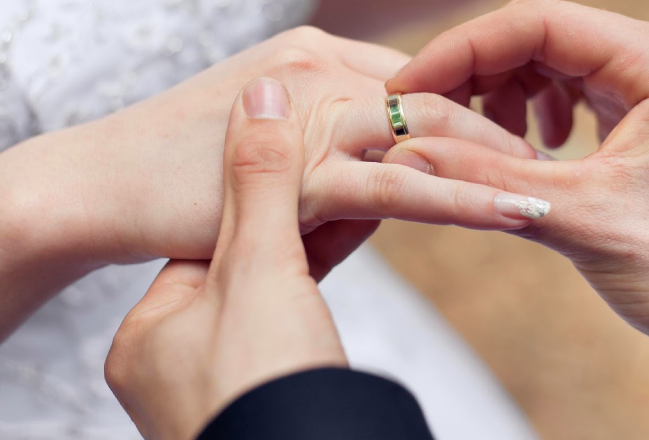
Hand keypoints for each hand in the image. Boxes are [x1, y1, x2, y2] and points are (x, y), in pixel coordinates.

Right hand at [0, 27, 546, 336]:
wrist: (100, 183)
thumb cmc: (179, 164)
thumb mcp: (266, 135)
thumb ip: (326, 142)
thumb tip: (382, 172)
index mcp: (316, 56)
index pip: (418, 75)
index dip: (474, 103)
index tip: (515, 131)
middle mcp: (321, 72)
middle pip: (439, 94)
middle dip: (500, 125)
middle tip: (548, 158)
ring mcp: (310, 115)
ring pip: (429, 134)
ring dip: (497, 162)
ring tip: (550, 188)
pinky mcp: (299, 171)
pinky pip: (399, 186)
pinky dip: (463, 200)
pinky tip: (512, 213)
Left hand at [105, 78, 344, 439]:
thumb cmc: (264, 388)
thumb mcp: (258, 272)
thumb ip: (260, 185)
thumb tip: (260, 98)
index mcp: (153, 332)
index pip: (205, 232)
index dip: (254, 185)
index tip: (295, 144)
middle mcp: (184, 358)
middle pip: (246, 259)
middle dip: (295, 215)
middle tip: (338, 164)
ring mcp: (230, 378)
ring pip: (280, 289)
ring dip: (320, 244)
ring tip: (363, 189)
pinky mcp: (278, 388)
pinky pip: (303, 315)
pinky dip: (329, 273)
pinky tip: (360, 229)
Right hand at [385, 0, 648, 396]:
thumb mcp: (584, 221)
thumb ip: (492, 181)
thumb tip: (408, 153)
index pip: (537, 23)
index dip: (462, 50)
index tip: (408, 88)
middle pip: (534, 38)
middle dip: (472, 75)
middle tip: (423, 119)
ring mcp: (642, 89)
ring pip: (542, 66)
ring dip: (496, 97)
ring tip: (477, 146)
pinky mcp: (630, 120)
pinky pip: (558, 96)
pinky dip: (523, 119)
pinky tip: (521, 154)